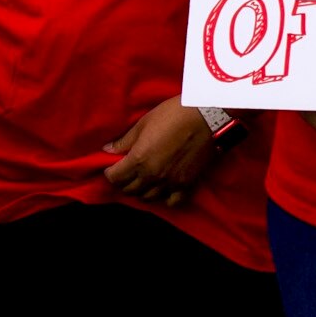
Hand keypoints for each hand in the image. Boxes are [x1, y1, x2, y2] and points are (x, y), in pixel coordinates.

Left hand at [103, 99, 219, 205]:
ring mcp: (170, 182)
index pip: (115, 178)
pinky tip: (163, 189)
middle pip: (129, 190)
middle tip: (126, 172)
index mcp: (138, 160)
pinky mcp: (187, 184)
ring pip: (147, 198)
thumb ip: (125, 141)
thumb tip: (108, 150)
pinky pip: (172, 202)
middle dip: (123, 182)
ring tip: (143, 180)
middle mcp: (152, 175)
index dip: (110, 172)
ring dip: (141, 190)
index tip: (113, 166)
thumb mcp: (144, 123)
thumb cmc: (174, 114)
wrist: (207, 115)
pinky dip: (165, 198)